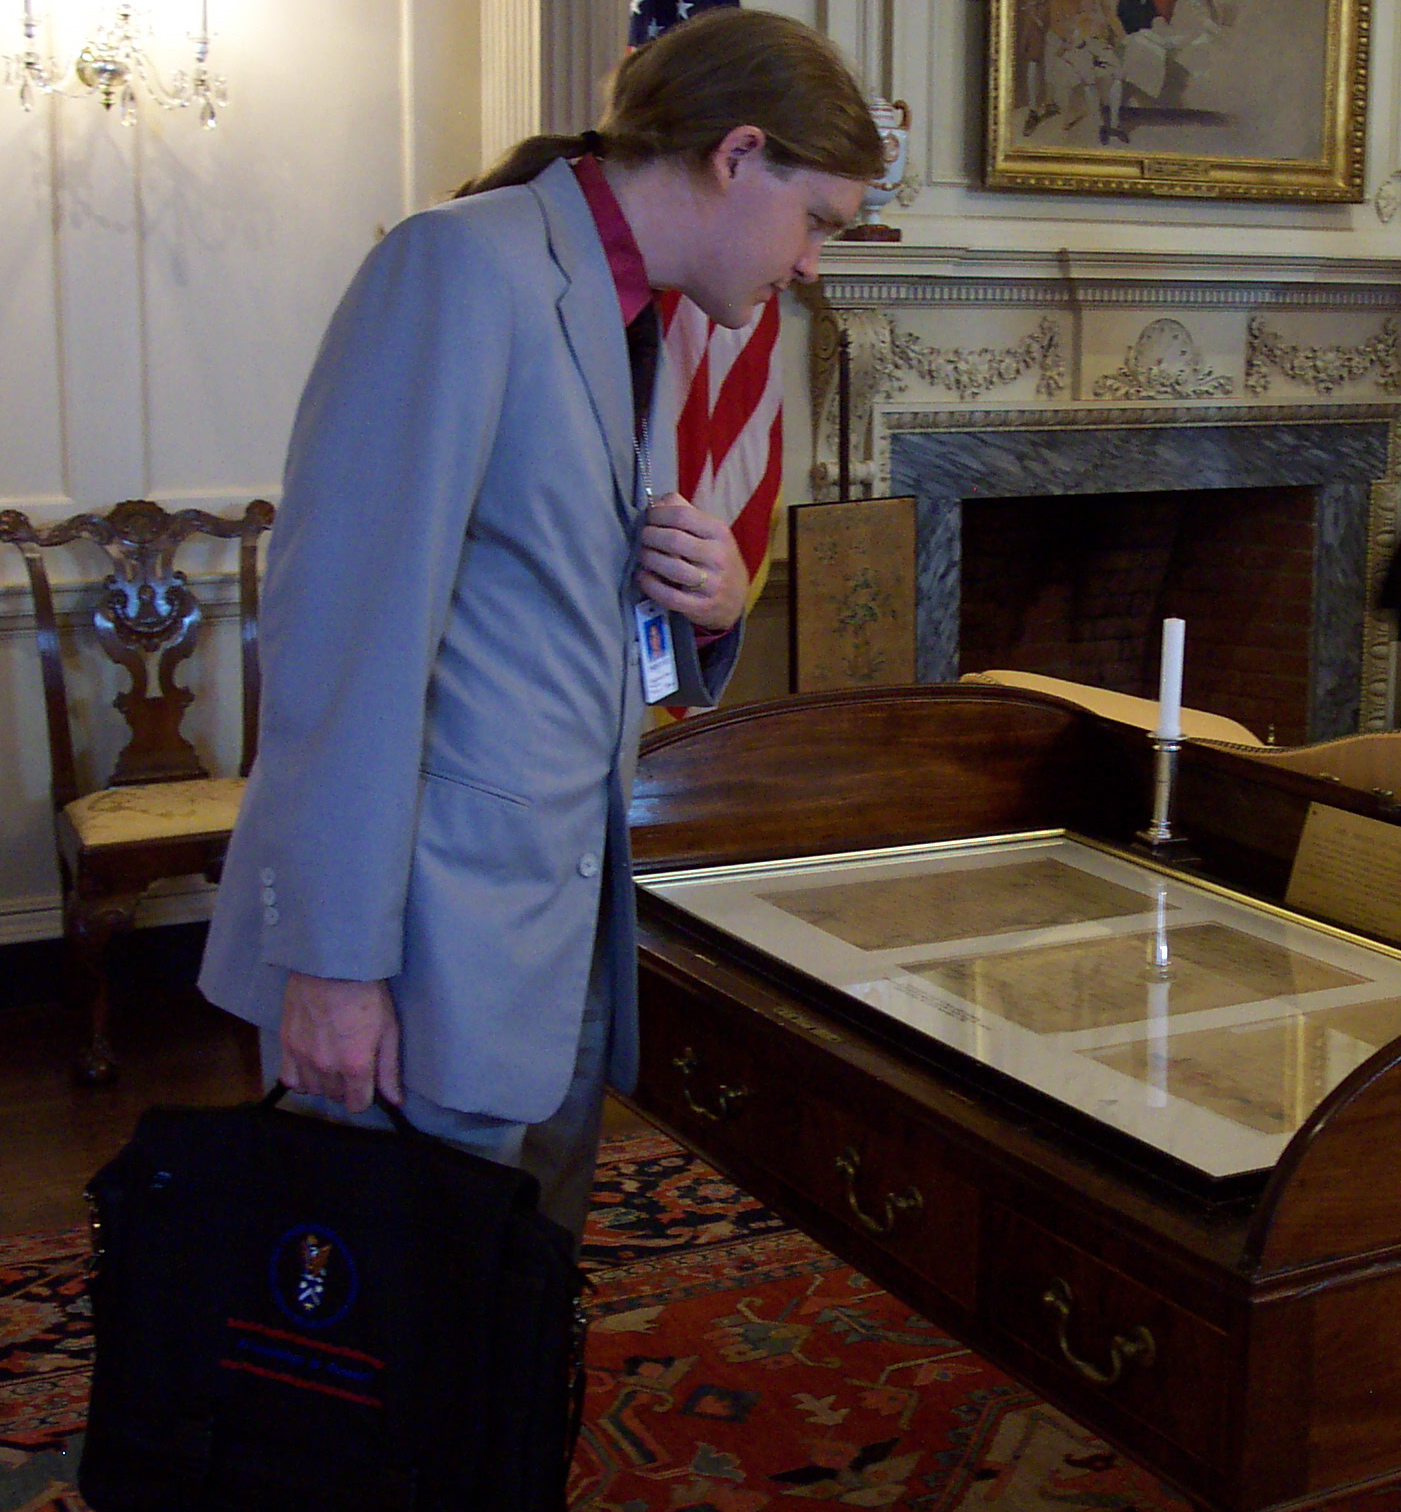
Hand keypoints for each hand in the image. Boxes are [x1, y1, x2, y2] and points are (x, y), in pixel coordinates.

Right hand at [279, 971, 402, 1112]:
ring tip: (332, 1062)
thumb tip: (395, 1100)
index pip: (357, 1104)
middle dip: (346, 1087)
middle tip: (351, 1064)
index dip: (365, 1097)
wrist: (332, 964)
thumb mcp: (388, 1029)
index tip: (367, 1084)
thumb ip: (389, 1069)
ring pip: (312, 1089)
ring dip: (324, 1083)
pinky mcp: (286, 1044)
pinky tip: (310, 1066)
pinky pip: (289, 1078)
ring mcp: (302, 1056)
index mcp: (355, 1064)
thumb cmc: (367, 993)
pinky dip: (300, 1078)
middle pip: (335, 1096)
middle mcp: (326, 1066)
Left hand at [636, 494, 747, 631]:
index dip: (658, 514)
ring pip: (670, 568)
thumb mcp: (709, 532)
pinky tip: (642, 576)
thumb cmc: (716, 558)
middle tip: (642, 537)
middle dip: (649, 536)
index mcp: (719, 532)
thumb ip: (684, 512)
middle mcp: (717, 556)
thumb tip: (657, 502)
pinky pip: (669, 596)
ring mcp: (711, 584)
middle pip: (673, 540)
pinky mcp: (700, 606)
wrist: (735, 598)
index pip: (682, 515)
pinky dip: (650, 585)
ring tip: (642, 555)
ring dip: (648, 558)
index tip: (649, 518)